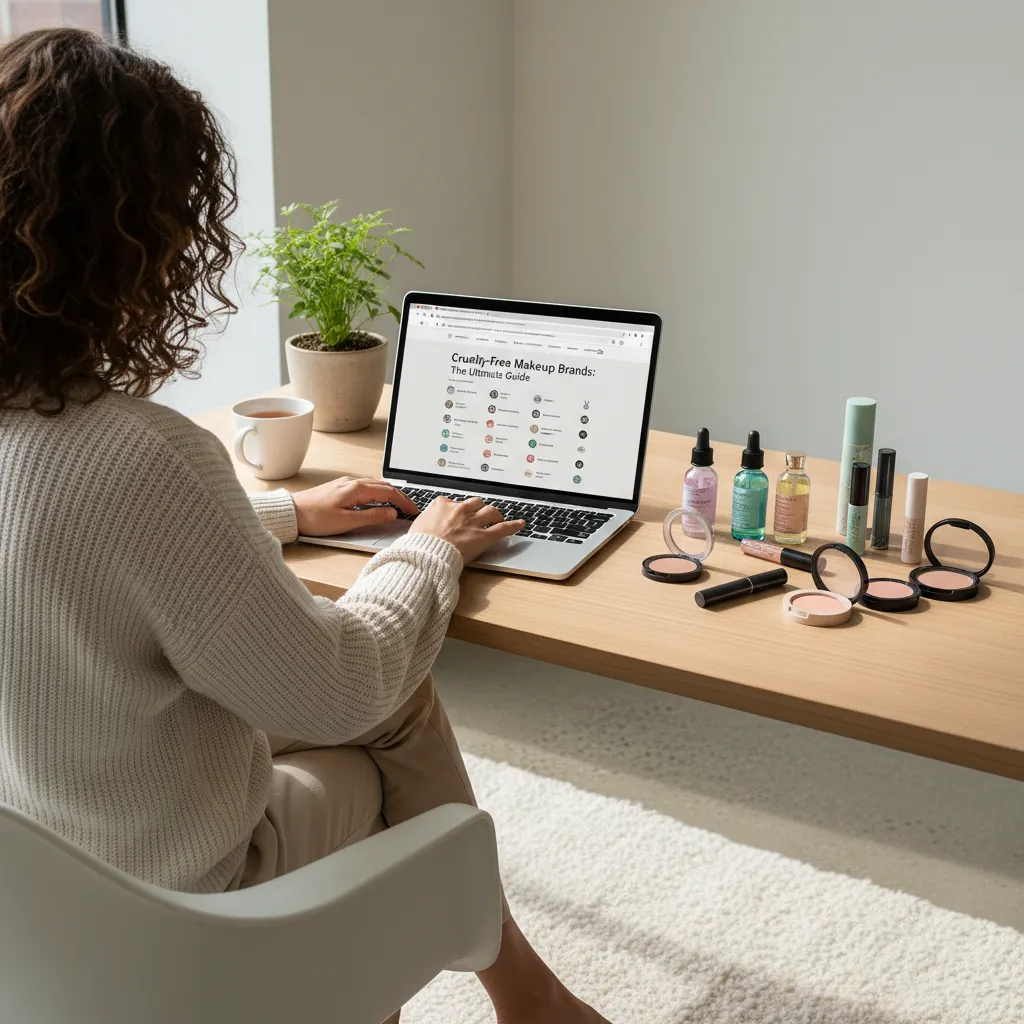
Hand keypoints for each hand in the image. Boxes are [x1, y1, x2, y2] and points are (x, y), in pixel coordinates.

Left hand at [291, 477, 419, 536]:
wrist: (291, 512)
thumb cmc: (314, 518)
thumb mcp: (346, 522)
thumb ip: (371, 517)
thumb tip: (391, 514)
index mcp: (357, 489)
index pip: (389, 493)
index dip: (404, 502)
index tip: (414, 511)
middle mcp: (353, 482)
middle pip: (384, 486)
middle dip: (401, 496)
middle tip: (411, 508)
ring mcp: (346, 483)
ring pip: (375, 485)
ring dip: (390, 493)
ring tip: (399, 504)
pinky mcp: (340, 488)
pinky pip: (366, 486)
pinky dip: (378, 492)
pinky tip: (378, 500)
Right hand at [408, 496, 524, 563]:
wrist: (426, 554)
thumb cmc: (419, 544)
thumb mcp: (417, 526)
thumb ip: (426, 521)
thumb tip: (426, 524)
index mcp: (442, 505)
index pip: (453, 502)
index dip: (457, 510)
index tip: (457, 515)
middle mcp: (460, 510)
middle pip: (475, 503)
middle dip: (478, 508)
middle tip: (480, 515)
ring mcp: (473, 522)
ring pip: (490, 511)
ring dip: (494, 514)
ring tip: (497, 517)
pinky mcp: (483, 536)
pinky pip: (503, 528)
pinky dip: (513, 525)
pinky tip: (521, 524)